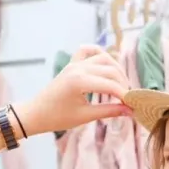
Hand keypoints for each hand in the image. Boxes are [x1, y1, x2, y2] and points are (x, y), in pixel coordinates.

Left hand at [16, 45, 131, 136]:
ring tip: (121, 86)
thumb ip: (108, 111)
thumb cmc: (57, 118)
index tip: (133, 105)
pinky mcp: (71, 64)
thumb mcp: (85, 116)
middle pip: (110, 70)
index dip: (124, 95)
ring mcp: (74, 63)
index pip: (111, 85)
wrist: (36, 113)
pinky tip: (106, 63)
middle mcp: (78, 68)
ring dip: (115, 70)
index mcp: (80, 81)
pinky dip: (99, 53)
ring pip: (103, 58)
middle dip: (123, 83)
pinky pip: (87, 50)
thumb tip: (129, 111)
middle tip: (128, 98)